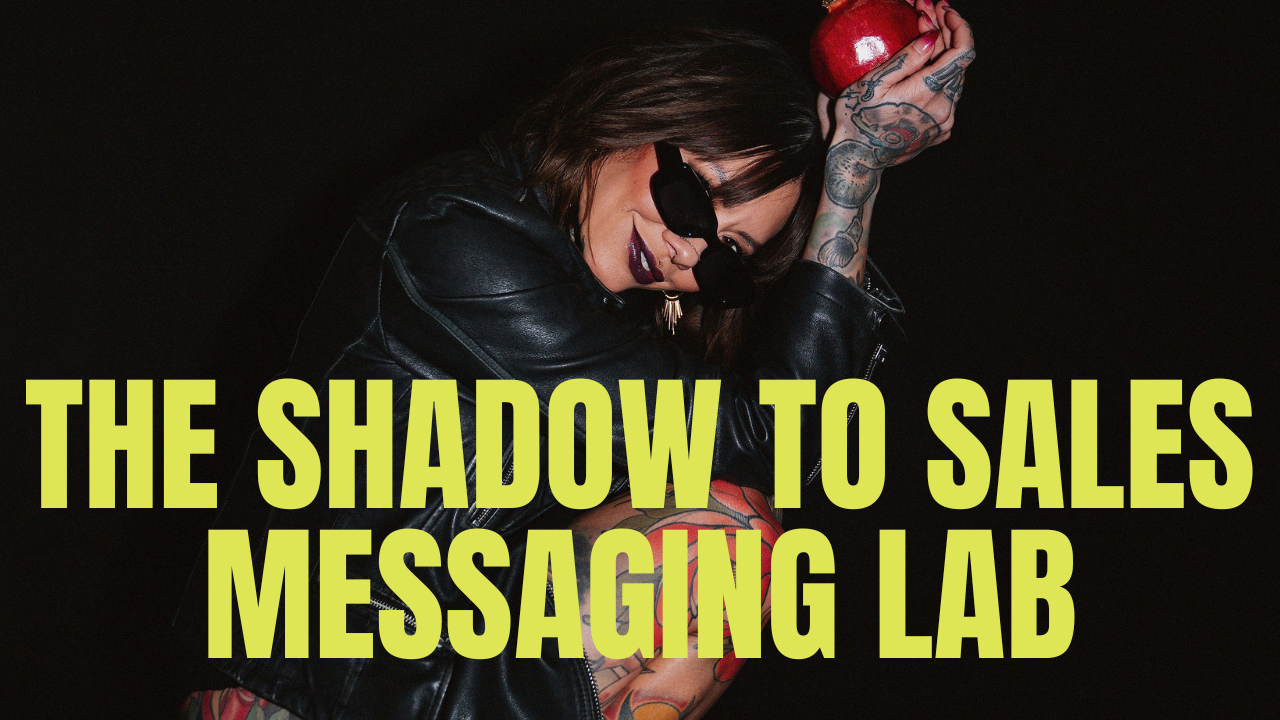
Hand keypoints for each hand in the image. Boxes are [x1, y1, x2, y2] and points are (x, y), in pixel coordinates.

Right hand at [823, 1, 974, 175]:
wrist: (858, 161)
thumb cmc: (856, 119)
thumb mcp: (872, 84)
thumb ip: (906, 59)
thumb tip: (932, 36)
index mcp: (928, 92)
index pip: (963, 51)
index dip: (960, 25)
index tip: (945, 10)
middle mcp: (944, 108)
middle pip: (958, 62)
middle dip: (946, 33)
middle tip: (926, 13)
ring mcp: (944, 122)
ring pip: (955, 79)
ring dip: (944, 56)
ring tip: (926, 35)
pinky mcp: (940, 132)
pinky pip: (948, 98)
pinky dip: (940, 79)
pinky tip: (923, 69)